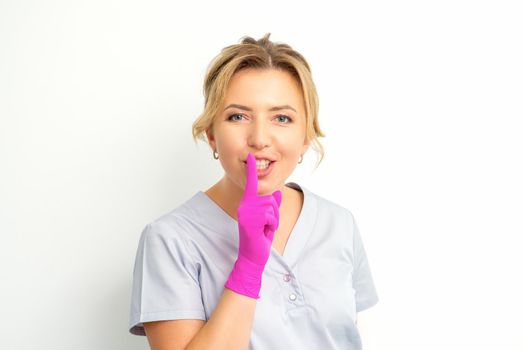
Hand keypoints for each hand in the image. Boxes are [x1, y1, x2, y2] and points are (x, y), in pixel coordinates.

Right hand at [224, 152, 281, 298]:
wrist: (252, 255)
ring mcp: (246, 213)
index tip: (250, 157)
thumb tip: (277, 193)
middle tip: (266, 225)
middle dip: (274, 211)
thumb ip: (272, 206)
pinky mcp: (250, 221)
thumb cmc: (260, 237)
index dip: (252, 170)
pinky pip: (270, 217)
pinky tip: (263, 233)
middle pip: (270, 197)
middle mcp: (245, 205)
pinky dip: (271, 226)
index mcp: (247, 203)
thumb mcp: (268, 219)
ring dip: (273, 220)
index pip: (252, 184)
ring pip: (271, 207)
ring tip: (264, 229)